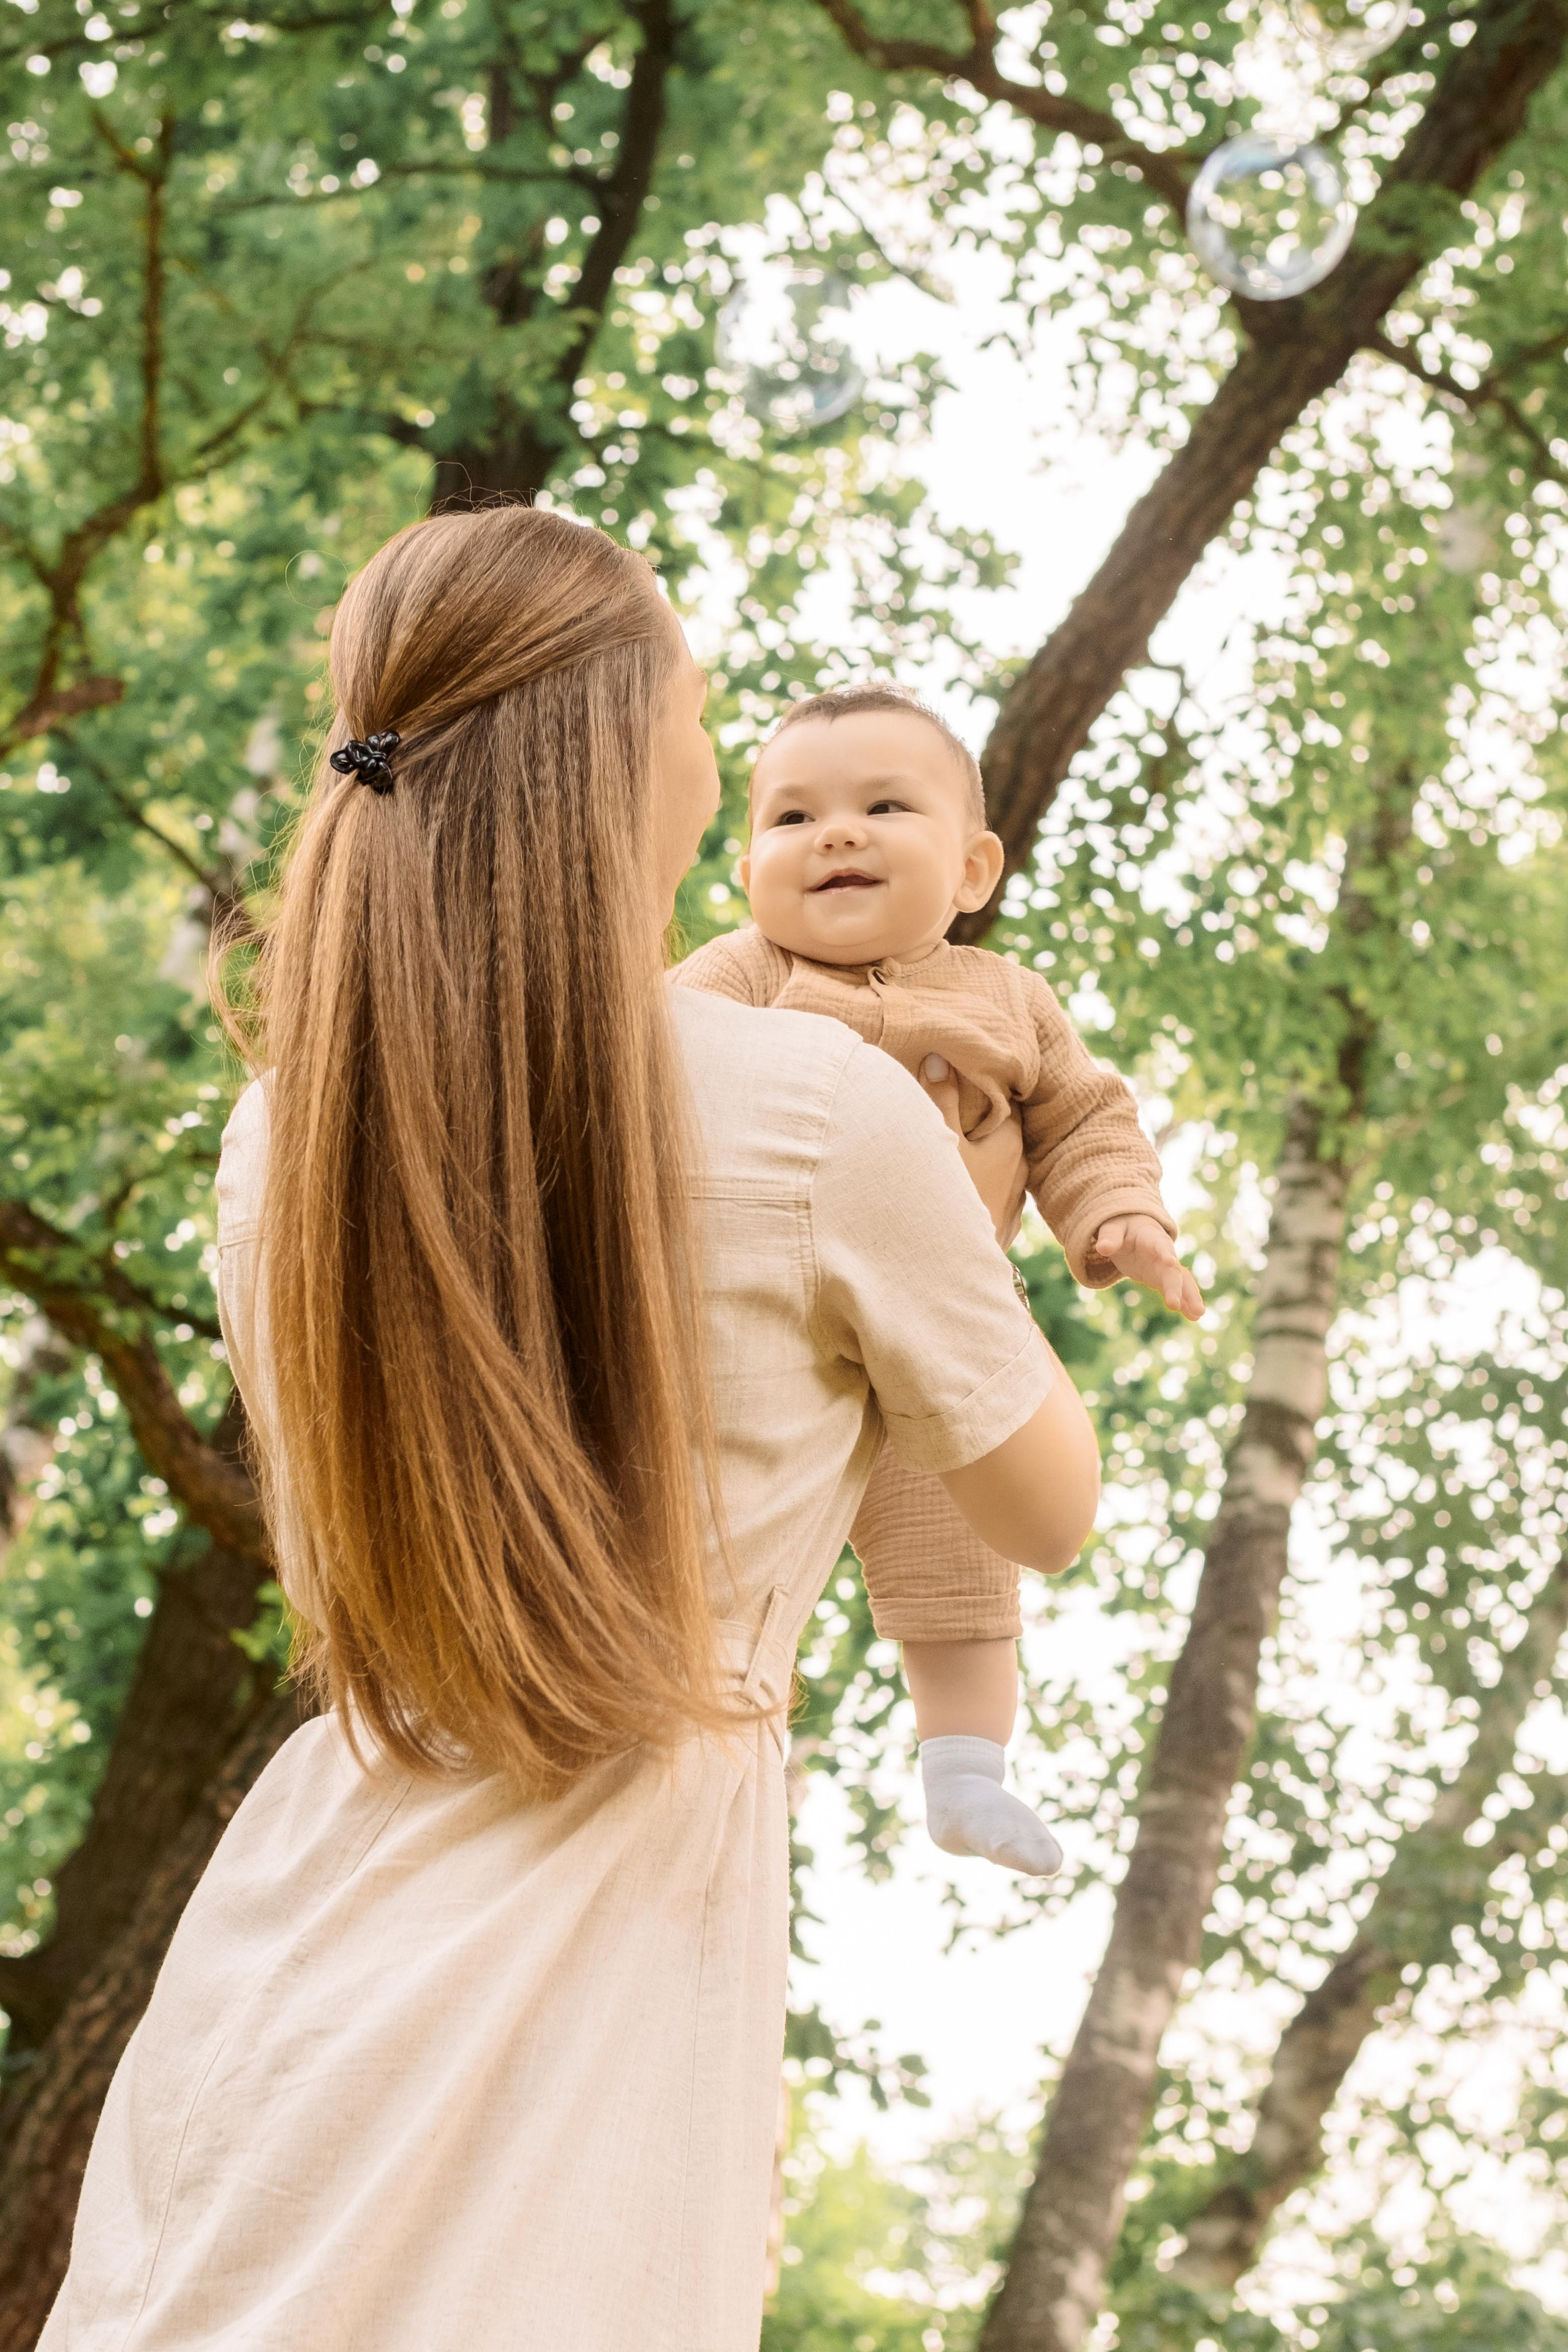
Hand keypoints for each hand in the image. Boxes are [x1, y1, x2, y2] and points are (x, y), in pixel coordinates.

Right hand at [919, 1054, 1026, 1245]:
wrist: (950, 1269)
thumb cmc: (946, 1196)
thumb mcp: (940, 1140)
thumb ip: (940, 1098)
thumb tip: (940, 1058)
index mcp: (1011, 1144)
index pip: (1007, 1102)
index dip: (989, 1087)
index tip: (969, 1075)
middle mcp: (1021, 1171)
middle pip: (1003, 1134)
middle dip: (982, 1121)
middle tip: (955, 1105)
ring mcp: (1013, 1202)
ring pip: (998, 1166)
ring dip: (982, 1154)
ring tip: (955, 1144)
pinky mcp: (1000, 1227)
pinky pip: (992, 1192)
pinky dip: (979, 1182)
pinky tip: (960, 1184)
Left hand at [1094, 1213, 1203, 1320]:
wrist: (1133, 1229)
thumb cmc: (1122, 1227)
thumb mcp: (1112, 1228)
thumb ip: (1109, 1237)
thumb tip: (1103, 1248)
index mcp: (1151, 1236)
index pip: (1160, 1244)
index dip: (1165, 1252)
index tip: (1170, 1262)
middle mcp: (1163, 1253)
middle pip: (1172, 1270)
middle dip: (1175, 1287)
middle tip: (1174, 1304)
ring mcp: (1165, 1267)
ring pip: (1180, 1282)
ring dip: (1189, 1297)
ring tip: (1198, 1314)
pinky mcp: (1162, 1278)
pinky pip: (1175, 1290)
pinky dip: (1184, 1302)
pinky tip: (1194, 1317)